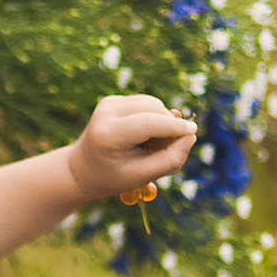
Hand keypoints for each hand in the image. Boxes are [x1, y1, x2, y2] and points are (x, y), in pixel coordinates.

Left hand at [68, 95, 198, 202]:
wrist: (82, 169)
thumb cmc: (113, 176)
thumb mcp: (141, 176)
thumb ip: (169, 159)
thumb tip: (191, 134)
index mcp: (107, 134)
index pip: (147, 123)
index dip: (174, 126)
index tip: (193, 131)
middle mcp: (106, 112)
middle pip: (153, 109)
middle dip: (170, 126)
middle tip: (168, 150)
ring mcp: (108, 103)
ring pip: (153, 103)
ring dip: (162, 122)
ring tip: (151, 147)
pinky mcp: (113, 100)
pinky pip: (147, 104)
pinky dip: (154, 118)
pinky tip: (143, 137)